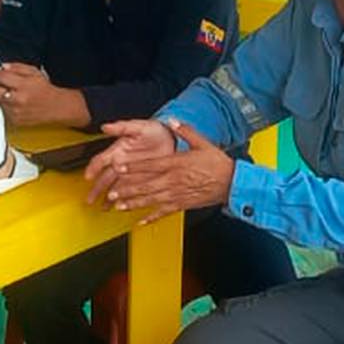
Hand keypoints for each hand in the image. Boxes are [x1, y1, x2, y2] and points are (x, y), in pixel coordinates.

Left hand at [0, 62, 79, 127]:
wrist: (56, 107)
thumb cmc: (45, 89)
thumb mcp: (33, 72)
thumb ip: (17, 67)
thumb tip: (1, 66)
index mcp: (23, 85)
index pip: (0, 76)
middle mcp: (18, 98)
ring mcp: (15, 111)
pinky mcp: (15, 121)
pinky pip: (0, 112)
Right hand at [84, 120, 179, 205]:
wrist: (171, 139)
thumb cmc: (154, 131)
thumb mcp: (139, 126)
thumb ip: (122, 127)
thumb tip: (106, 127)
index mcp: (117, 150)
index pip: (101, 160)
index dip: (93, 168)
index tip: (88, 176)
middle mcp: (121, 163)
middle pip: (105, 178)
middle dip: (97, 189)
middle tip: (90, 199)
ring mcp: (129, 173)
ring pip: (115, 187)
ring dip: (109, 198)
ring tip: (103, 207)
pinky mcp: (140, 180)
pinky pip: (130, 192)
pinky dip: (125, 199)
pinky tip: (122, 206)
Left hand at [87, 119, 232, 221]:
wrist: (232, 183)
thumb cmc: (218, 164)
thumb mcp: (202, 142)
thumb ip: (185, 131)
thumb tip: (172, 120)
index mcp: (177, 164)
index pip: (150, 165)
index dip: (133, 166)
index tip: (118, 167)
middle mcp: (174, 180)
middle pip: (146, 185)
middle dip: (127, 189)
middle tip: (111, 192)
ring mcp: (177, 194)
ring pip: (151, 200)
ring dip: (134, 203)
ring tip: (119, 206)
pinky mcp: (182, 205)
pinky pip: (163, 213)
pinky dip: (151, 218)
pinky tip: (140, 222)